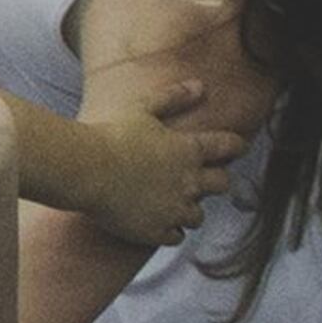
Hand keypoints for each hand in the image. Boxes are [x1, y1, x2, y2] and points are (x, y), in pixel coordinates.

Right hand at [76, 76, 246, 247]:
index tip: (235, 147)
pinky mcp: (155, 230)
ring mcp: (174, 209)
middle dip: (215, 181)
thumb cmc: (111, 134)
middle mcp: (190, 182)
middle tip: (200, 179)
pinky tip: (156, 222)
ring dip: (189, 209)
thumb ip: (173, 97)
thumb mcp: (142, 107)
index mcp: (189, 150)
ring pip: (198, 216)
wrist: (85, 169)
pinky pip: (175, 237)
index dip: (235, 146)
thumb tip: (200, 85)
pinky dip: (169, 230)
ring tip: (172, 203)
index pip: (228, 147)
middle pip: (222, 184)